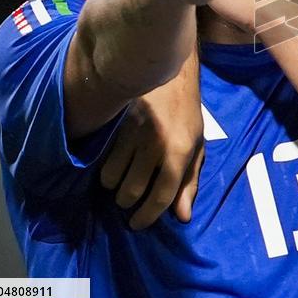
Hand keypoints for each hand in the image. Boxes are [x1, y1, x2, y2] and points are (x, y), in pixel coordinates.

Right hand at [99, 65, 204, 229]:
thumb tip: (181, 217)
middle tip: (131, 199)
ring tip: (122, 180)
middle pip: (132, 191)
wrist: (171, 73)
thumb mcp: (197, 146)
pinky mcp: (115, 123)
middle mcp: (155, 143)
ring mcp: (132, 133)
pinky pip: (101, 159)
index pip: (161, 195)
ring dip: (115, 186)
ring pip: (111, 179)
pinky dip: (104, 168)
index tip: (138, 224)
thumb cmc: (186, 114)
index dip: (147, 216)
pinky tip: (112, 164)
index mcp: (180, 151)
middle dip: (128, 202)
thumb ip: (189, 182)